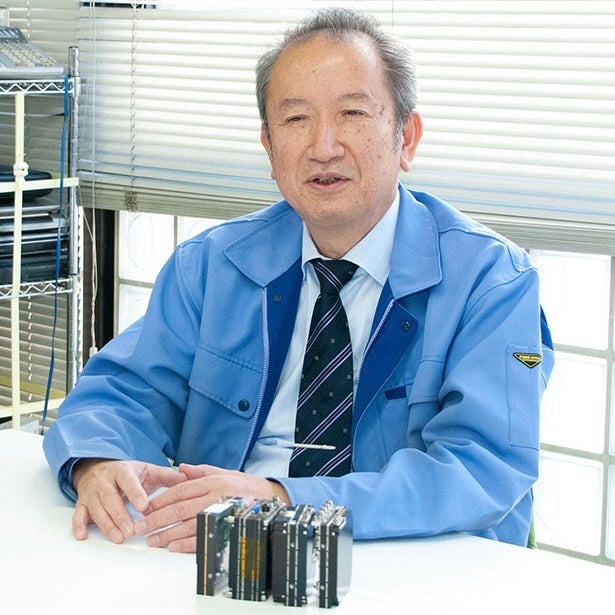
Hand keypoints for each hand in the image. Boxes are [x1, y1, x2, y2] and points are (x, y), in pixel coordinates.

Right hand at [72, 458, 186, 544]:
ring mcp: (92, 493)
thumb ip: (167, 475)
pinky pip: (78, 514)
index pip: (128, 481)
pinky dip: (79, 525)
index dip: (135, 493)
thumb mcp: (147, 470)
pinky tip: (83, 535)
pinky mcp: (83, 503)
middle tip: (131, 531)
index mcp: (123, 471)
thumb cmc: (128, 473)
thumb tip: (188, 477)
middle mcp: (105, 481)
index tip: (144, 506)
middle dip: (121, 515)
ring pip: (97, 509)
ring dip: (106, 524)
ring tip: (118, 538)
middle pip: (111, 498)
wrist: (98, 466)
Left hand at [134, 464, 289, 552]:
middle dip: (157, 519)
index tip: (146, 507)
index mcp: (212, 481)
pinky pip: (203, 536)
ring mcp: (220, 512)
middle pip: (180, 508)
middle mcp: (214, 495)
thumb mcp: (224, 472)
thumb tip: (180, 467)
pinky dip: (187, 543)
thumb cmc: (245, 485)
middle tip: (141, 526)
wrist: (271, 497)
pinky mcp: (226, 526)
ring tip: (152, 540)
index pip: (180, 490)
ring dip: (168, 534)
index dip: (161, 499)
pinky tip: (173, 546)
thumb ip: (201, 470)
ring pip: (188, 524)